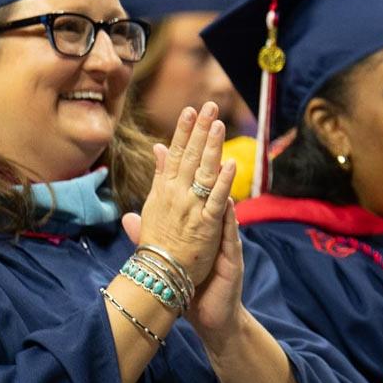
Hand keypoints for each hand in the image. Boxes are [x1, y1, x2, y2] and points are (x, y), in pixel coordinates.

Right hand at [123, 104, 236, 289]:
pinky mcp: (205, 225)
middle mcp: (174, 196)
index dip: (183, 132)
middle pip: (189, 157)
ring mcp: (189, 209)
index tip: (190, 110)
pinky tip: (230, 164)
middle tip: (209, 106)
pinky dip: (222, 182)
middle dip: (199, 130)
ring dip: (210, 147)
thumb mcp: (153, 205)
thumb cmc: (157, 245)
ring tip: (218, 123)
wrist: (158, 276)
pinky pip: (215, 200)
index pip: (174, 155)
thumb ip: (159, 177)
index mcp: (162, 191)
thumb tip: (159, 149)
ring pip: (202, 172)